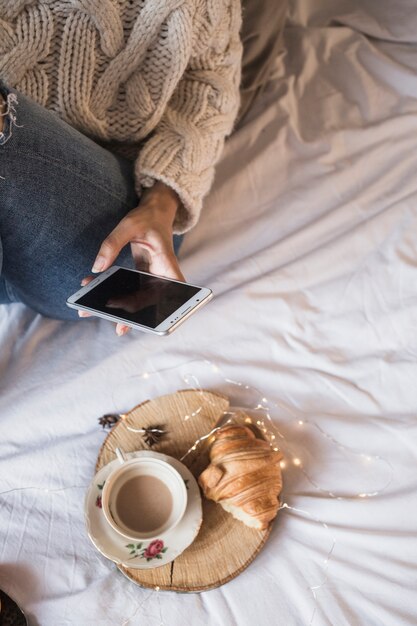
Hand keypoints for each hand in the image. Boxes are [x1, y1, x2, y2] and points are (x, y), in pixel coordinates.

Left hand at [80, 182, 184, 335]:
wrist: (154, 211)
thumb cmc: (147, 217)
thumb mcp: (128, 225)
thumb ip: (112, 244)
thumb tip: (97, 267)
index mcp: (167, 264)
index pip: (174, 290)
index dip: (169, 308)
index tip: (157, 322)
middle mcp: (162, 275)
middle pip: (152, 301)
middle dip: (134, 316)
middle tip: (118, 328)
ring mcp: (152, 277)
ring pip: (138, 299)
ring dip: (117, 307)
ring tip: (92, 310)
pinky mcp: (142, 276)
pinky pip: (127, 289)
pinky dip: (110, 290)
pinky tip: (90, 286)